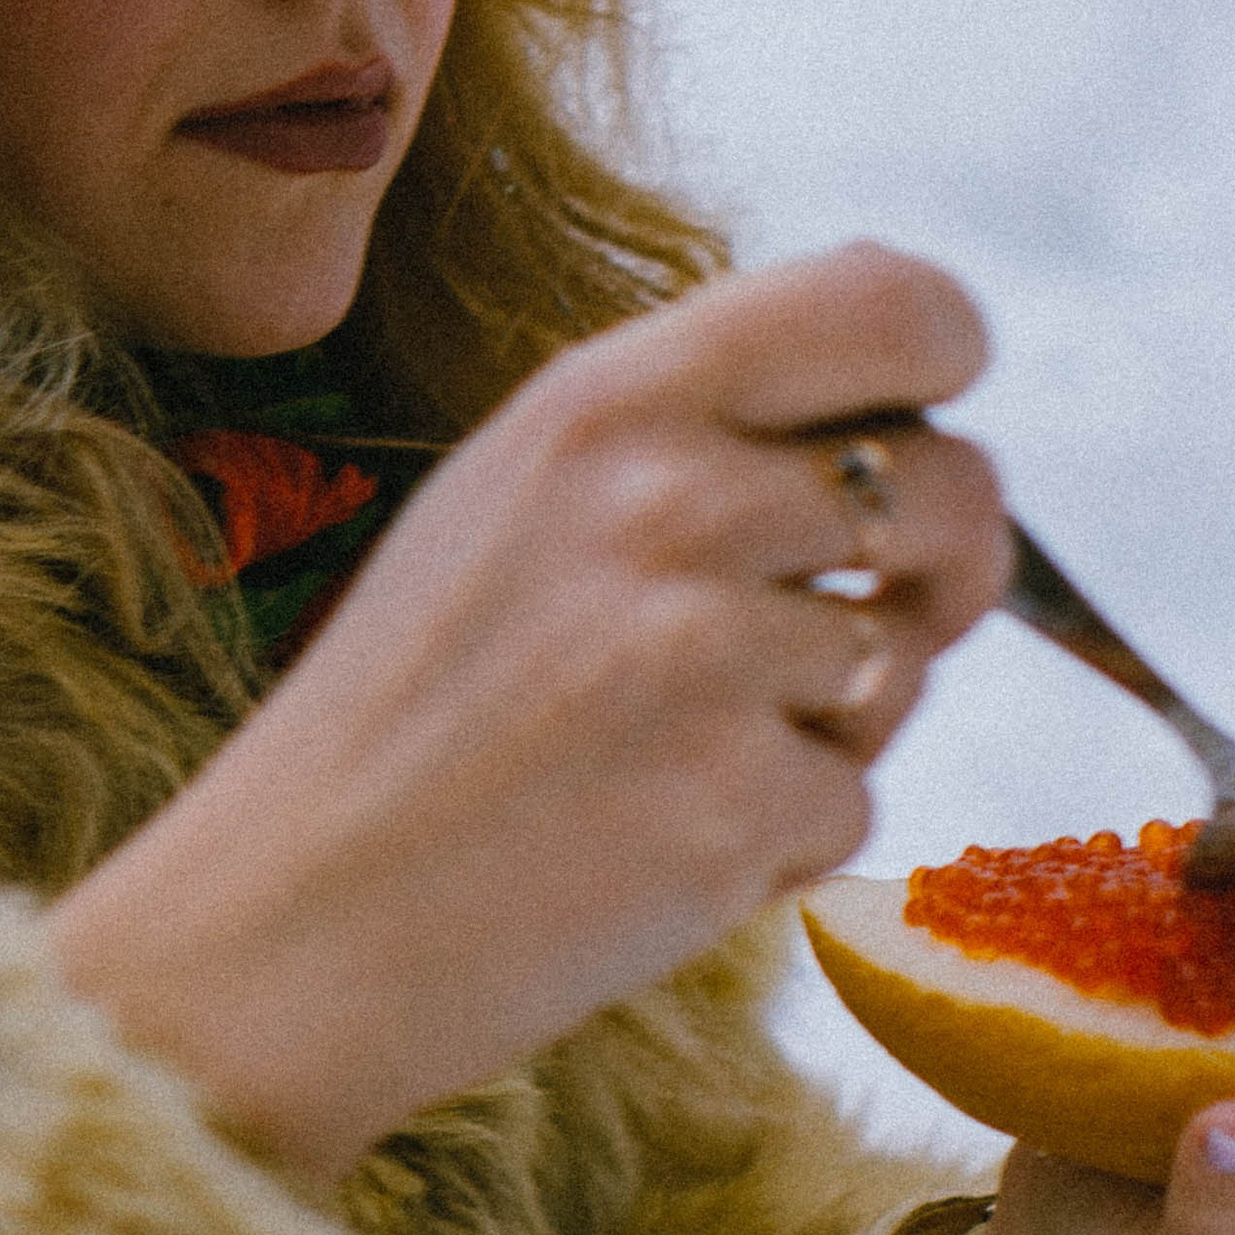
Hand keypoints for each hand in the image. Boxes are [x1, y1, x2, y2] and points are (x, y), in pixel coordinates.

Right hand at [48, 241, 1007, 1178]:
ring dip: (834, 720)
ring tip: (676, 749)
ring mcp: (706, 655)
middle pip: (951, 484)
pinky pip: (855, 802)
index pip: (894, 304)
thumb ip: (689, 426)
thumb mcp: (517, 493)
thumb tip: (902, 404)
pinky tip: (651, 847)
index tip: (923, 422)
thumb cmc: (412, 711)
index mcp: (608, 397)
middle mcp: (669, 500)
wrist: (283, 930)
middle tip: (883, 618)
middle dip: (946, 565)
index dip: (947, 359)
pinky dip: (780, 840)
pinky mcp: (737, 807)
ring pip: (905, 659)